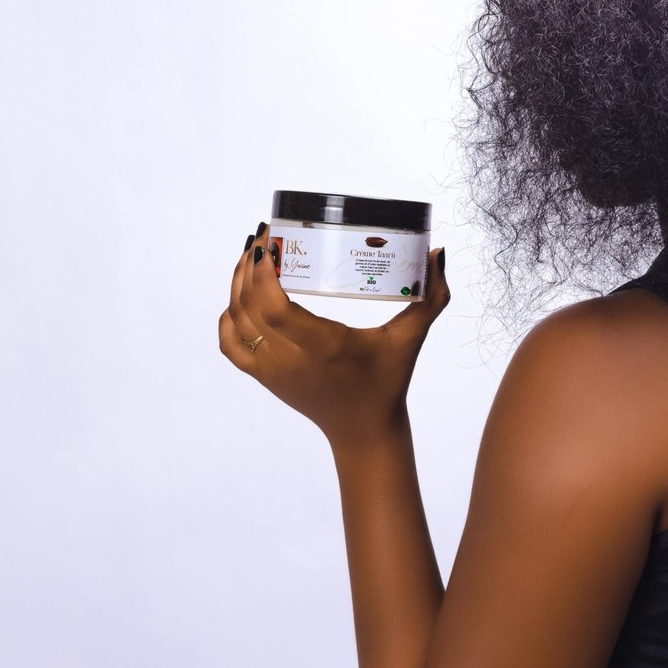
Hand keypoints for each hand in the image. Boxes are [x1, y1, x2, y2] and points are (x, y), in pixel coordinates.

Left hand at [217, 222, 450, 450]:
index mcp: (322, 347)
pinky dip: (229, 317)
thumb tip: (438, 252)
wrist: (363, 431)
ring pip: (236, 319)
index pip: (275, 308)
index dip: (263, 273)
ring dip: (238, 284)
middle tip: (266, 235)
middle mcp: (288, 359)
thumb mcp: (411, 338)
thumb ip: (430, 297)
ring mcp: (270, 370)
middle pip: (249, 306)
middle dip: (249, 265)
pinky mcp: (263, 377)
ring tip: (254, 256)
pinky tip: (241, 296)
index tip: (272, 242)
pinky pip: (230, 344)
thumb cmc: (388, 382)